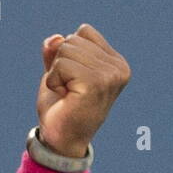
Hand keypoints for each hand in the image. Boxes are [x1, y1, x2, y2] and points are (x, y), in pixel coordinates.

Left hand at [36, 25, 130, 158]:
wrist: (61, 140)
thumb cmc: (63, 107)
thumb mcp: (59, 72)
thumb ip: (58, 51)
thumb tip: (55, 39)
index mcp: (116, 63)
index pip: (84, 32)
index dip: (68, 53)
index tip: (74, 79)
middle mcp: (118, 68)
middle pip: (74, 39)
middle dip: (61, 62)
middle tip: (68, 89)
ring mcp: (109, 76)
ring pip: (66, 49)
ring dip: (57, 72)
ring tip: (67, 93)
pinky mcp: (95, 84)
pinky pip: (61, 64)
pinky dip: (54, 80)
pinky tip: (64, 97)